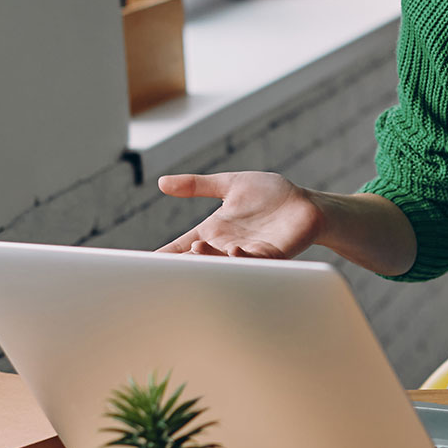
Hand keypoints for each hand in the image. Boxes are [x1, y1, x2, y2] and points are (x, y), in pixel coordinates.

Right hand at [153, 171, 323, 258]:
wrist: (307, 205)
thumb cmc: (270, 196)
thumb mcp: (229, 185)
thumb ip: (197, 185)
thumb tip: (161, 182)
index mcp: (214, 231)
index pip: (181, 246)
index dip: (163, 256)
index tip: (141, 265)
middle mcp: (227, 245)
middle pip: (198, 260)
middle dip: (181, 262)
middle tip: (164, 263)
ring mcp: (248, 252)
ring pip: (223, 263)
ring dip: (210, 259)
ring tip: (197, 249)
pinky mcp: (272, 255)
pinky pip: (254, 262)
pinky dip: (242, 258)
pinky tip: (234, 250)